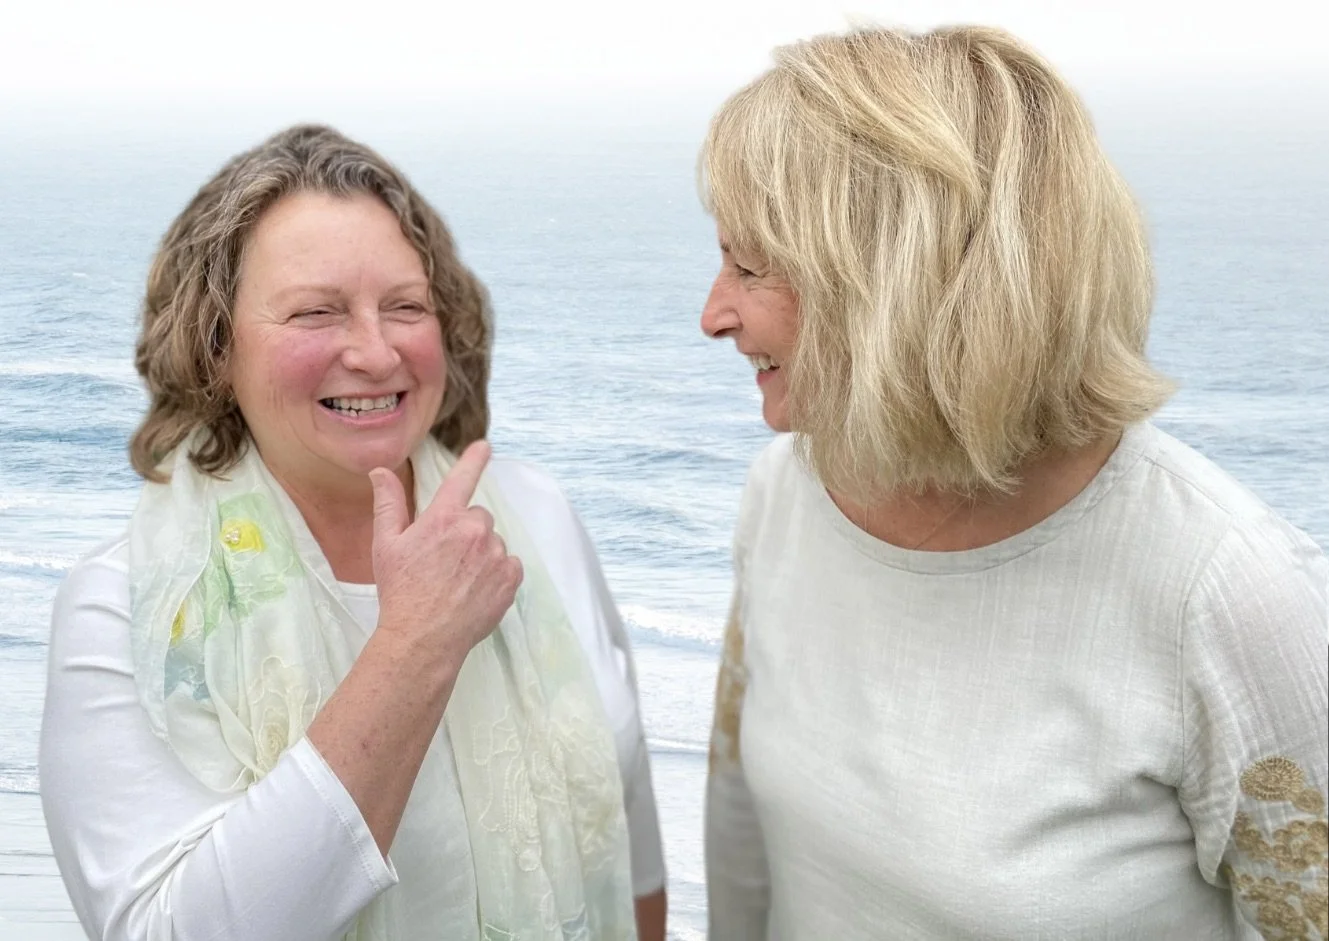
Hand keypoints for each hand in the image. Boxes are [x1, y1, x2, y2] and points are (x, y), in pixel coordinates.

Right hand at [368, 440, 522, 665]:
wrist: (423, 638)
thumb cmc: (401, 592)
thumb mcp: (386, 545)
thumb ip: (388, 504)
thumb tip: (381, 472)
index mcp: (443, 519)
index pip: (462, 479)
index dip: (473, 460)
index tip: (484, 447)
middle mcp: (474, 531)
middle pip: (478, 517)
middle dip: (464, 531)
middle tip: (443, 559)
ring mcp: (495, 554)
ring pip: (493, 542)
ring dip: (481, 553)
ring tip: (457, 580)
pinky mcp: (511, 578)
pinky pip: (509, 564)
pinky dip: (497, 573)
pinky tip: (475, 589)